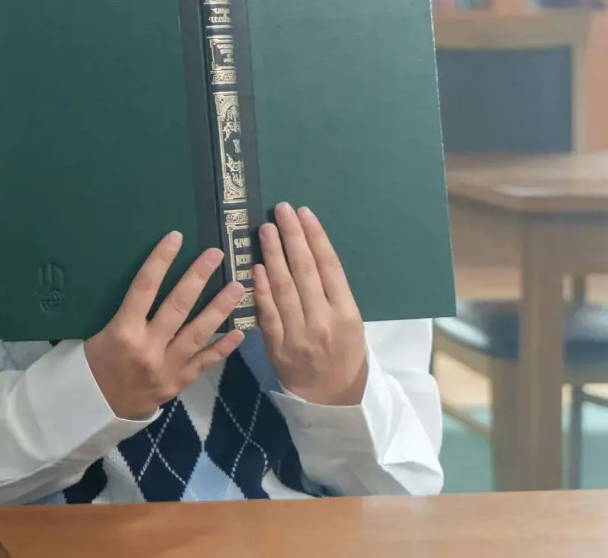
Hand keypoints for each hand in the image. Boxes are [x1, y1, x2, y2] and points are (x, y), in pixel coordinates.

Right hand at [82, 232, 246, 420]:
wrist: (96, 407)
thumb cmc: (93, 362)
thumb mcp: (96, 332)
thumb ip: (123, 311)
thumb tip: (146, 279)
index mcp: (123, 331)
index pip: (144, 288)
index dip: (160, 261)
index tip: (176, 238)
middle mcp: (148, 347)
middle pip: (177, 306)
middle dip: (198, 277)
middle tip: (216, 254)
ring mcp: (166, 367)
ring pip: (198, 333)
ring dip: (219, 308)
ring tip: (237, 287)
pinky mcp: (178, 383)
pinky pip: (205, 363)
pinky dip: (223, 347)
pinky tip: (240, 332)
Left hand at [254, 202, 368, 406]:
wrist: (332, 397)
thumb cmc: (342, 352)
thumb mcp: (351, 322)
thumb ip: (332, 291)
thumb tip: (309, 249)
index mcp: (347, 312)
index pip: (330, 266)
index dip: (315, 237)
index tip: (304, 213)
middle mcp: (324, 320)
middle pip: (306, 271)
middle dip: (292, 237)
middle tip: (281, 210)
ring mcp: (299, 334)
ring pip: (284, 287)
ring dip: (273, 255)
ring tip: (266, 229)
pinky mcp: (278, 346)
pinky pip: (268, 312)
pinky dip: (262, 288)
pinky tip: (256, 266)